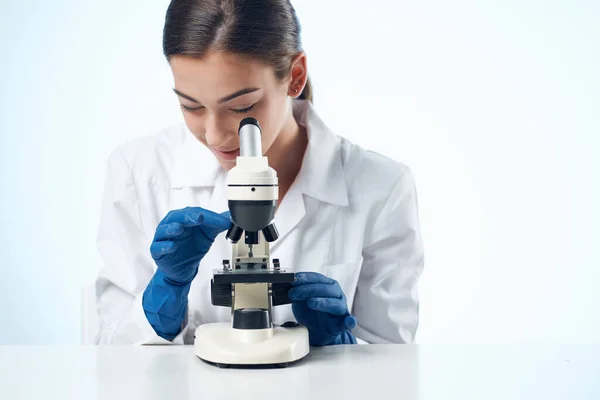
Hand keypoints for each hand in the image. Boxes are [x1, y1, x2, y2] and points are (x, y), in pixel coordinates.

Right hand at [143, 206, 230, 339]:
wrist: (183, 269)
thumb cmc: (191, 248)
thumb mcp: (208, 235)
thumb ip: (218, 224)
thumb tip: (232, 217)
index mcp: (184, 218)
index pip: (195, 213)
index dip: (208, 216)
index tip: (221, 221)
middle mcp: (171, 225)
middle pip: (177, 217)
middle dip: (188, 217)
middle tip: (199, 217)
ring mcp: (163, 238)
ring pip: (164, 230)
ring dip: (171, 228)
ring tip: (179, 228)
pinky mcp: (157, 251)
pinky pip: (157, 247)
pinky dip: (164, 246)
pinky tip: (171, 246)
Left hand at [289, 272, 356, 345]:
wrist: (316, 331)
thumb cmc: (311, 313)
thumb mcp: (300, 300)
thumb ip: (297, 292)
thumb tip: (288, 284)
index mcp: (327, 285)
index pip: (317, 278)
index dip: (305, 278)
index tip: (294, 279)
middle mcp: (336, 294)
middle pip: (325, 289)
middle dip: (308, 289)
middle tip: (294, 293)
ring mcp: (341, 308)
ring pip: (335, 303)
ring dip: (323, 302)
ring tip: (311, 303)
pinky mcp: (343, 323)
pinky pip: (348, 322)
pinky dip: (349, 321)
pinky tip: (349, 321)